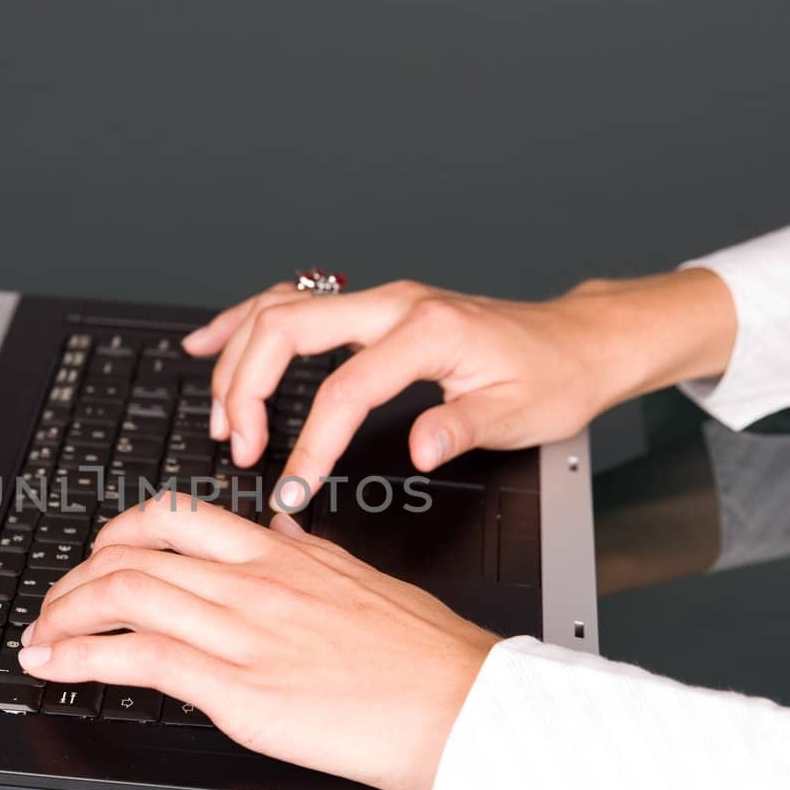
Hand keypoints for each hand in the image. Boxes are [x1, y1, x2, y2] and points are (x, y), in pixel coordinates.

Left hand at [18, 494, 495, 789]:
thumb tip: (275, 529)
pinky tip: (56, 668)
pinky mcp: (239, 688)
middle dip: (75, 579)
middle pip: (132, 553)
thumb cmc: (425, 654)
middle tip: (55, 605)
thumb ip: (306, 553)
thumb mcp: (360, 577)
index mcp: (282, 552)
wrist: (462, 704)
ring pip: (124, 595)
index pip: (176, 519)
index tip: (97, 557)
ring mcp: (243, 632)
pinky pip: (140, 658)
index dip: (117, 534)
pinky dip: (82, 659)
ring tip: (40, 640)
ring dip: (64, 617)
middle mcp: (254, 581)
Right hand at [185, 269, 735, 504]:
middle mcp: (395, 304)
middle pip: (287, 329)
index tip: (291, 487)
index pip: (344, 388)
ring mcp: (379, 302)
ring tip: (218, 414)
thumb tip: (420, 448)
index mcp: (427, 331)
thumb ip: (462, 428)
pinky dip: (246, 325)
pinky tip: (212, 344)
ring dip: (239, 358)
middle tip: (237, 446)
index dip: (310, 443)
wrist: (577, 342)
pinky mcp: (372, 311)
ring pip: (280, 309)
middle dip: (248, 389)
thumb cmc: (552, 377)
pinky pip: (292, 306)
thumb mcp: (520, 413)